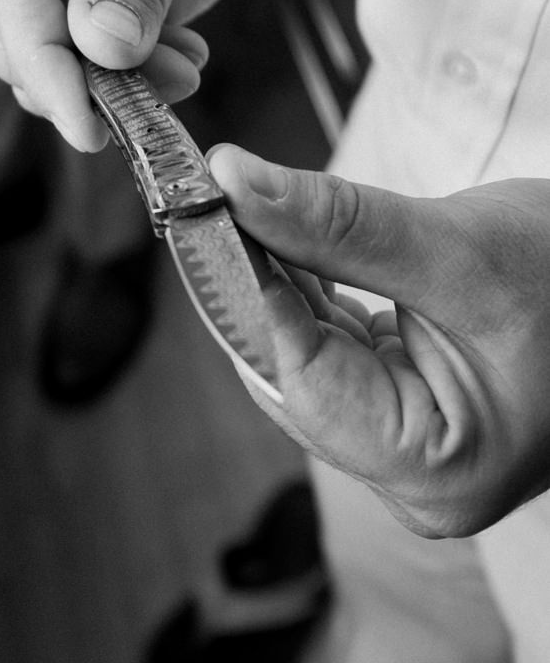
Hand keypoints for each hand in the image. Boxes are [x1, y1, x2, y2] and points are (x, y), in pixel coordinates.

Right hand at [0, 0, 342, 149]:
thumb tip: (100, 51)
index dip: (45, 66)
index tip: (86, 124)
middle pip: (18, 34)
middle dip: (80, 80)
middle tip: (147, 110)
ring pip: (51, 56)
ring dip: (112, 84)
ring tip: (181, 72)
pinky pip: (91, 56)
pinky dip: (133, 74)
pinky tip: (181, 58)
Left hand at [208, 144, 549, 537]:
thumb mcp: (459, 247)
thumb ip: (338, 225)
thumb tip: (232, 180)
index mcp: (438, 474)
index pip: (303, 384)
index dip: (248, 297)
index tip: (203, 218)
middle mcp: (416, 482)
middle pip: (294, 377)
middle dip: (256, 291)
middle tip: (212, 202)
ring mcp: (408, 450)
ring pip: (303, 359)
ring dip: (275, 286)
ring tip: (242, 210)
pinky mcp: (404, 411)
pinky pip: (329, 350)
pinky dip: (306, 294)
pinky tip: (284, 241)